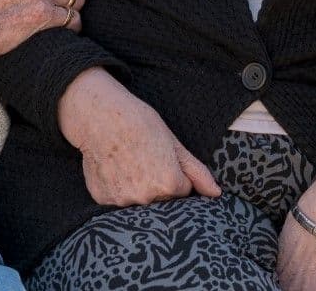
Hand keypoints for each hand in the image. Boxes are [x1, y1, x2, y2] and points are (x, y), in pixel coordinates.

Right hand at [57, 68, 221, 205]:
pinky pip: (117, 199)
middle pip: (161, 199)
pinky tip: (113, 167)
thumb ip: (197, 171)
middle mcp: (146, 197)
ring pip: (139, 200)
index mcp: (169, 184)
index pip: (182, 190)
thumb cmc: (139, 122)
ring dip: (136, 187)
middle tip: (142, 158)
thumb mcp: (173, 142)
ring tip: (127, 161)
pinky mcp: (104, 199)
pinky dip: (117, 186)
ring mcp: (123, 200)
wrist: (99, 115)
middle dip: (156, 183)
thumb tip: (216, 193)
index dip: (173, 172)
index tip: (160, 155)